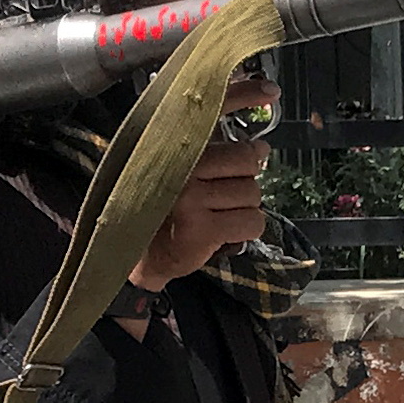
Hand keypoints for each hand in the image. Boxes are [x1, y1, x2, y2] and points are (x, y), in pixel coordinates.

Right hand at [135, 138, 270, 292]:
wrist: (140, 253)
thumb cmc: (167, 209)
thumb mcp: (188, 172)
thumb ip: (222, 156)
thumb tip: (262, 149)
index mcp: (180, 151)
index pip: (239, 150)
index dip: (246, 162)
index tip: (238, 172)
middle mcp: (183, 169)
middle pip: (249, 171)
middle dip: (244, 189)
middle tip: (221, 203)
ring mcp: (191, 199)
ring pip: (253, 198)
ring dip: (244, 211)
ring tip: (219, 218)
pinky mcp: (201, 229)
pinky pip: (252, 223)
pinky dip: (246, 231)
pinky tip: (223, 234)